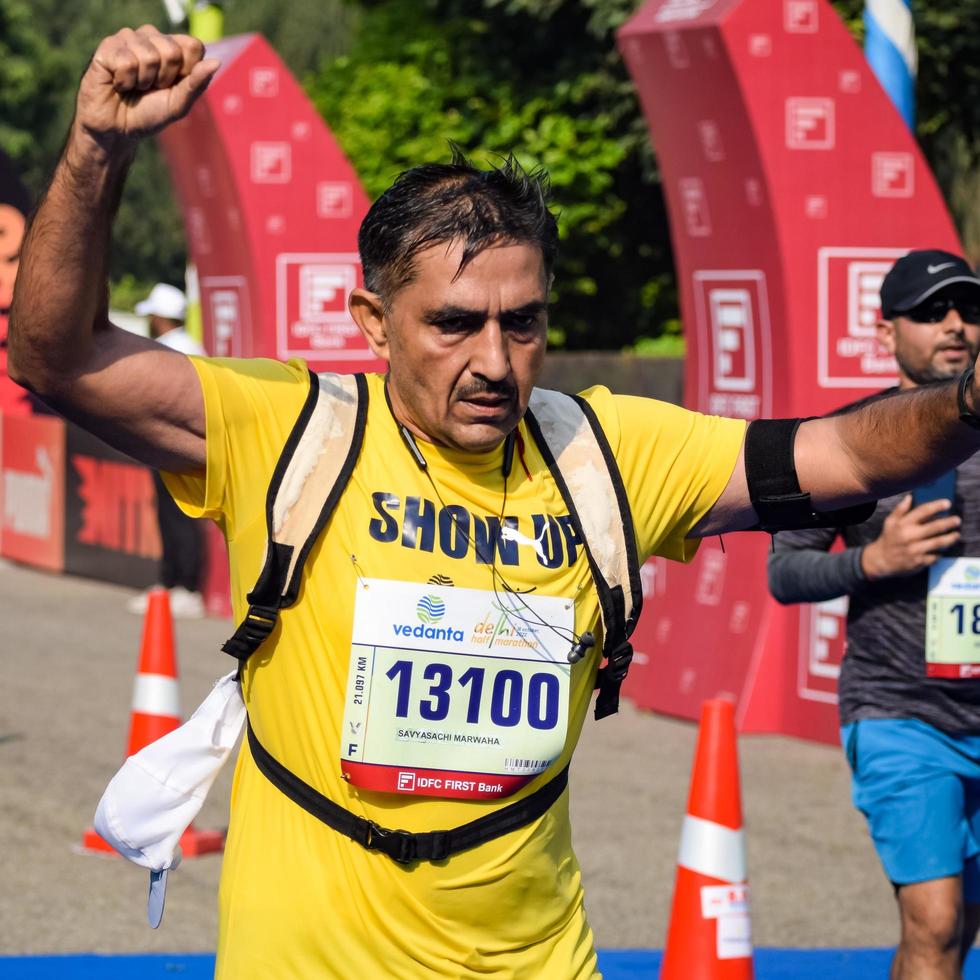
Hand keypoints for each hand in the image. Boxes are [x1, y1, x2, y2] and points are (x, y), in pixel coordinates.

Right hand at [74, 26, 219, 152]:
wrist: (118, 130)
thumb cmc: (149, 115)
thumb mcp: (178, 104)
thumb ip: (197, 83)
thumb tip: (217, 62)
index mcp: (172, 48)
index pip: (193, 46)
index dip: (187, 72)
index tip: (173, 86)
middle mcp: (151, 38)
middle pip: (172, 50)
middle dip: (164, 79)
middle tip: (150, 88)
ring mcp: (129, 39)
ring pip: (149, 55)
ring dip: (143, 81)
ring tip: (134, 86)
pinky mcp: (108, 46)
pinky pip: (126, 61)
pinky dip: (125, 81)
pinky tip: (118, 83)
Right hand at [860, 495, 960, 579]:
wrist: (881, 560)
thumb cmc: (889, 538)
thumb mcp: (890, 522)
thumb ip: (900, 509)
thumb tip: (910, 496)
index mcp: (902, 524)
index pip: (922, 511)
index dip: (936, 506)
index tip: (947, 503)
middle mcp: (909, 536)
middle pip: (934, 527)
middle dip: (948, 522)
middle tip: (957, 520)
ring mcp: (915, 549)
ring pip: (938, 542)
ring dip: (950, 538)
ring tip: (956, 535)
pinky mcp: (919, 561)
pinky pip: (935, 556)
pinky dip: (940, 552)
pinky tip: (942, 549)